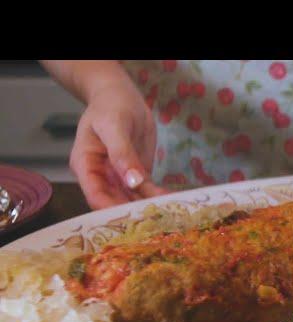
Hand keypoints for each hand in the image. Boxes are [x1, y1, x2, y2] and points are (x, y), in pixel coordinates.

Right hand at [69, 82, 167, 208]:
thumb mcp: (114, 125)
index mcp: (86, 165)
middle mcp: (101, 177)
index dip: (111, 210)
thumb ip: (122, 153)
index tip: (131, 219)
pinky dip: (158, 196)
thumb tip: (132, 182)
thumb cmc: (110, 106)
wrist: (121, 96)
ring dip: (148, 207)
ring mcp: (120, 178)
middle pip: (114, 203)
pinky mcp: (138, 175)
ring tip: (168, 214)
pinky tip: (172, 201)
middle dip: (133, 213)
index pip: (95, 196)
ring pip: (133, 200)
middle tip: (155, 222)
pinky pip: (147, 190)